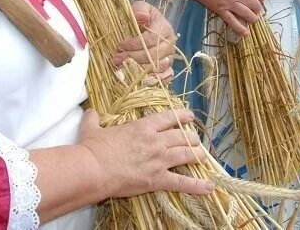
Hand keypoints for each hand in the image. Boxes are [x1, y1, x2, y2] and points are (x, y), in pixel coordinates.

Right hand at [77, 109, 213, 198]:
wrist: (93, 169)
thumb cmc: (93, 148)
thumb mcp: (92, 129)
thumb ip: (93, 119)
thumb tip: (90, 111)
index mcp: (143, 127)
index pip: (169, 118)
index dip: (182, 116)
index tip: (189, 117)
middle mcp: (156, 141)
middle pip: (182, 137)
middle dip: (191, 138)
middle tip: (195, 140)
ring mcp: (159, 160)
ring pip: (187, 154)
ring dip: (197, 155)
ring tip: (203, 156)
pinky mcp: (158, 179)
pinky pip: (182, 183)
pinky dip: (197, 186)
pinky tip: (209, 187)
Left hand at [113, 2, 175, 81]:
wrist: (149, 27)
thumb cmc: (143, 18)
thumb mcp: (141, 8)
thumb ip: (140, 9)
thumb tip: (141, 16)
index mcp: (165, 28)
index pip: (151, 39)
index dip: (134, 44)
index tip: (119, 45)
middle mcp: (170, 45)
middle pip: (153, 55)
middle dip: (132, 58)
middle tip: (115, 59)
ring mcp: (170, 58)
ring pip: (157, 68)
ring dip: (138, 70)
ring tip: (122, 69)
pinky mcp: (168, 69)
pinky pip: (165, 77)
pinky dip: (152, 80)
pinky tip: (137, 79)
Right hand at [177, 0, 264, 36]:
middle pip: (256, 5)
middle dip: (258, 8)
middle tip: (255, 9)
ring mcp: (229, 3)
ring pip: (248, 15)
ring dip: (252, 18)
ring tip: (251, 18)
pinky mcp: (221, 11)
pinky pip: (233, 23)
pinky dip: (240, 29)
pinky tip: (245, 33)